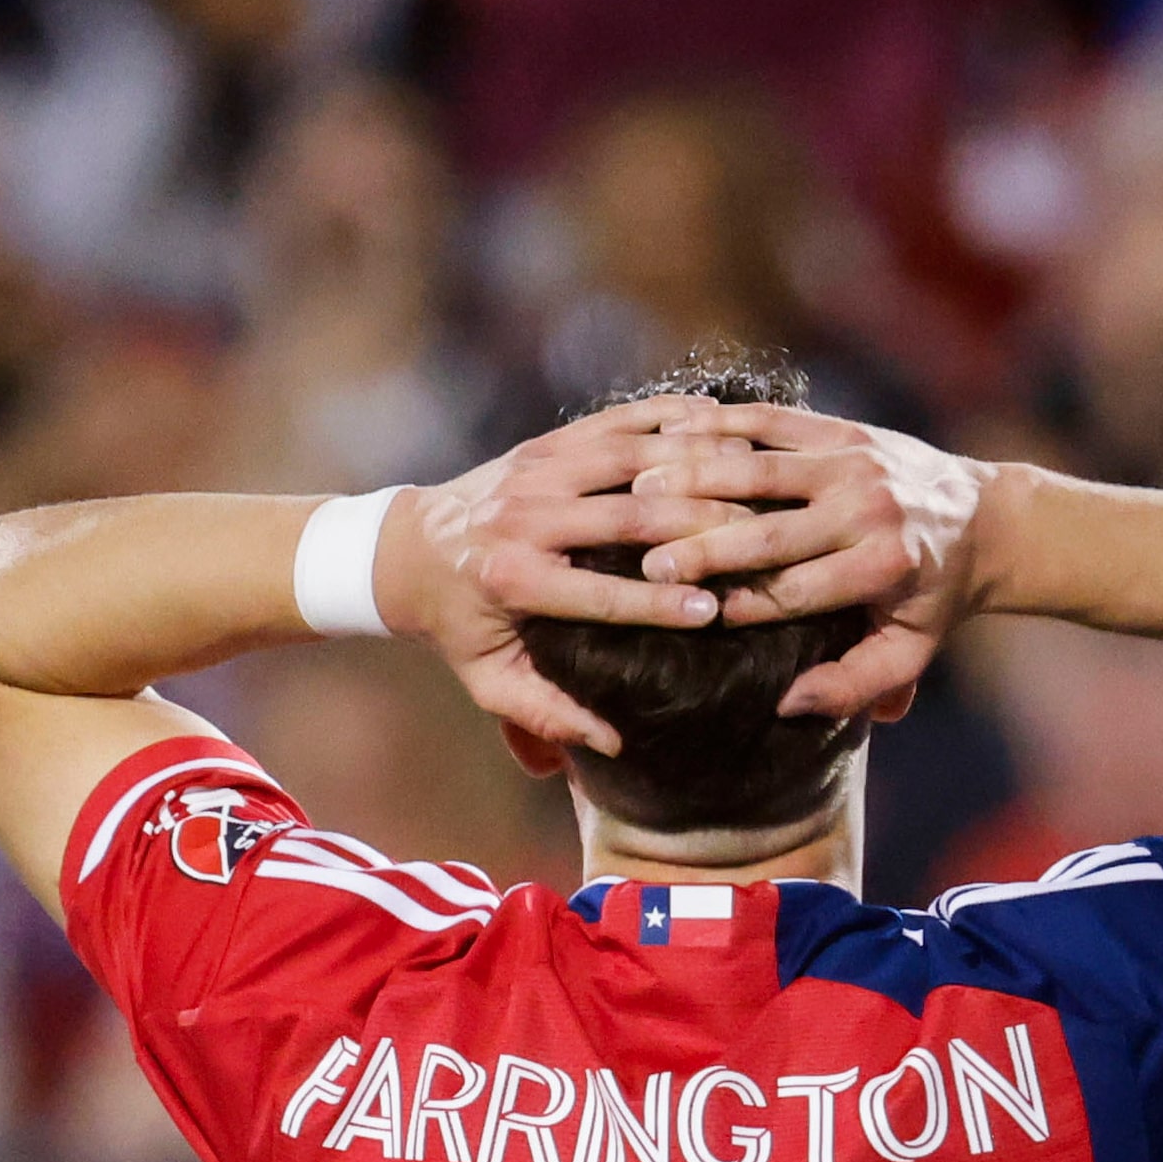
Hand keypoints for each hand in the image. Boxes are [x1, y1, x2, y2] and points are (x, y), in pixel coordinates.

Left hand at [377, 398, 752, 752]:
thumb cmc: (457, 625)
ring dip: (692, 463)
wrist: (405, 549)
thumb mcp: (489, 680)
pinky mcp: (545, 443)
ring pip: (628, 458)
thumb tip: (614, 743)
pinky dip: (665, 418)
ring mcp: (535, 470)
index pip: (600, 593)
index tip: (715, 612)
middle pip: (627, 517)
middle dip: (696, 526)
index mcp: (512, 579)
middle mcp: (524, 517)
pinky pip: (613, 422)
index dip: (660, 603)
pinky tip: (714, 419)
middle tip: (757, 535)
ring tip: (751, 475)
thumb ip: (546, 714)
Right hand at [630, 407, 990, 719]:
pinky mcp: (844, 428)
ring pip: (762, 470)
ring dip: (698, 479)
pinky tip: (674, 433)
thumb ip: (853, 685)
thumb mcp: (909, 652)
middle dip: (704, 548)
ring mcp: (855, 461)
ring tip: (641, 492)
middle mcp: (869, 510)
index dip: (738, 605)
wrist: (985, 518)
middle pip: (770, 533)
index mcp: (884, 568)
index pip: (795, 592)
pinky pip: (773, 423)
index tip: (685, 614)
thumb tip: (787, 704)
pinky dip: (721, 426)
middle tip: (647, 563)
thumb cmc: (934, 597)